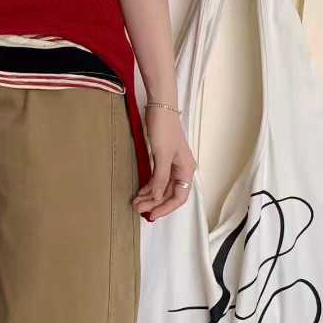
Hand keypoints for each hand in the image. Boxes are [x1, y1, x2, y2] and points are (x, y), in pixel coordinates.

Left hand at [133, 105, 196, 220]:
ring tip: (136, 203)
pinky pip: (157, 179)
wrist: (160, 107)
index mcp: (186, 170)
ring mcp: (171, 165)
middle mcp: (181, 170)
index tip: (151, 215)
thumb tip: (157, 198)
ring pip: (162, 188)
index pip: (179, 197)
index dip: (165, 208)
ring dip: (150, 197)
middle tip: (138, 209)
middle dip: (154, 203)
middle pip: (169, 194)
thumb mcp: (162, 156)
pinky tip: (140, 192)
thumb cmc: (164, 129)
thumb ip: (160, 178)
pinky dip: (149, 187)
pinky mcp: (162, 160)